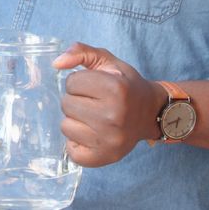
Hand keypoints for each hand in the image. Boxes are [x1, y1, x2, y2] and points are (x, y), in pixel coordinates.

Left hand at [52, 43, 163, 166]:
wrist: (152, 113)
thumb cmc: (127, 86)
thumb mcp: (108, 62)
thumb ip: (81, 52)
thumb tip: (56, 63)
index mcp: (116, 89)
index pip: (71, 82)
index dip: (80, 82)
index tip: (95, 87)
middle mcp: (114, 116)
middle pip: (66, 104)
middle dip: (76, 100)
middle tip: (94, 102)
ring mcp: (110, 140)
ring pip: (66, 126)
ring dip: (75, 120)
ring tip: (93, 117)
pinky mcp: (106, 157)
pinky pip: (71, 151)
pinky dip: (77, 142)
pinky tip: (91, 134)